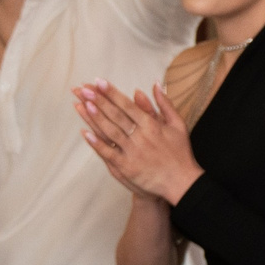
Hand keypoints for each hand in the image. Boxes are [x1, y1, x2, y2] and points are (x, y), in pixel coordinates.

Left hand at [74, 81, 201, 203]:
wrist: (181, 182)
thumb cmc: (180, 152)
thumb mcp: (178, 124)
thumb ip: (165, 104)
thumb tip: (156, 84)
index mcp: (152, 125)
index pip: (128, 105)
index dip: (112, 93)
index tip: (99, 82)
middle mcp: (141, 137)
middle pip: (116, 116)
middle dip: (99, 101)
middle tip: (84, 88)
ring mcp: (132, 152)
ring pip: (110, 132)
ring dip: (95, 118)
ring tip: (82, 104)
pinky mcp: (126, 168)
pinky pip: (108, 153)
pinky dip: (97, 144)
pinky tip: (85, 133)